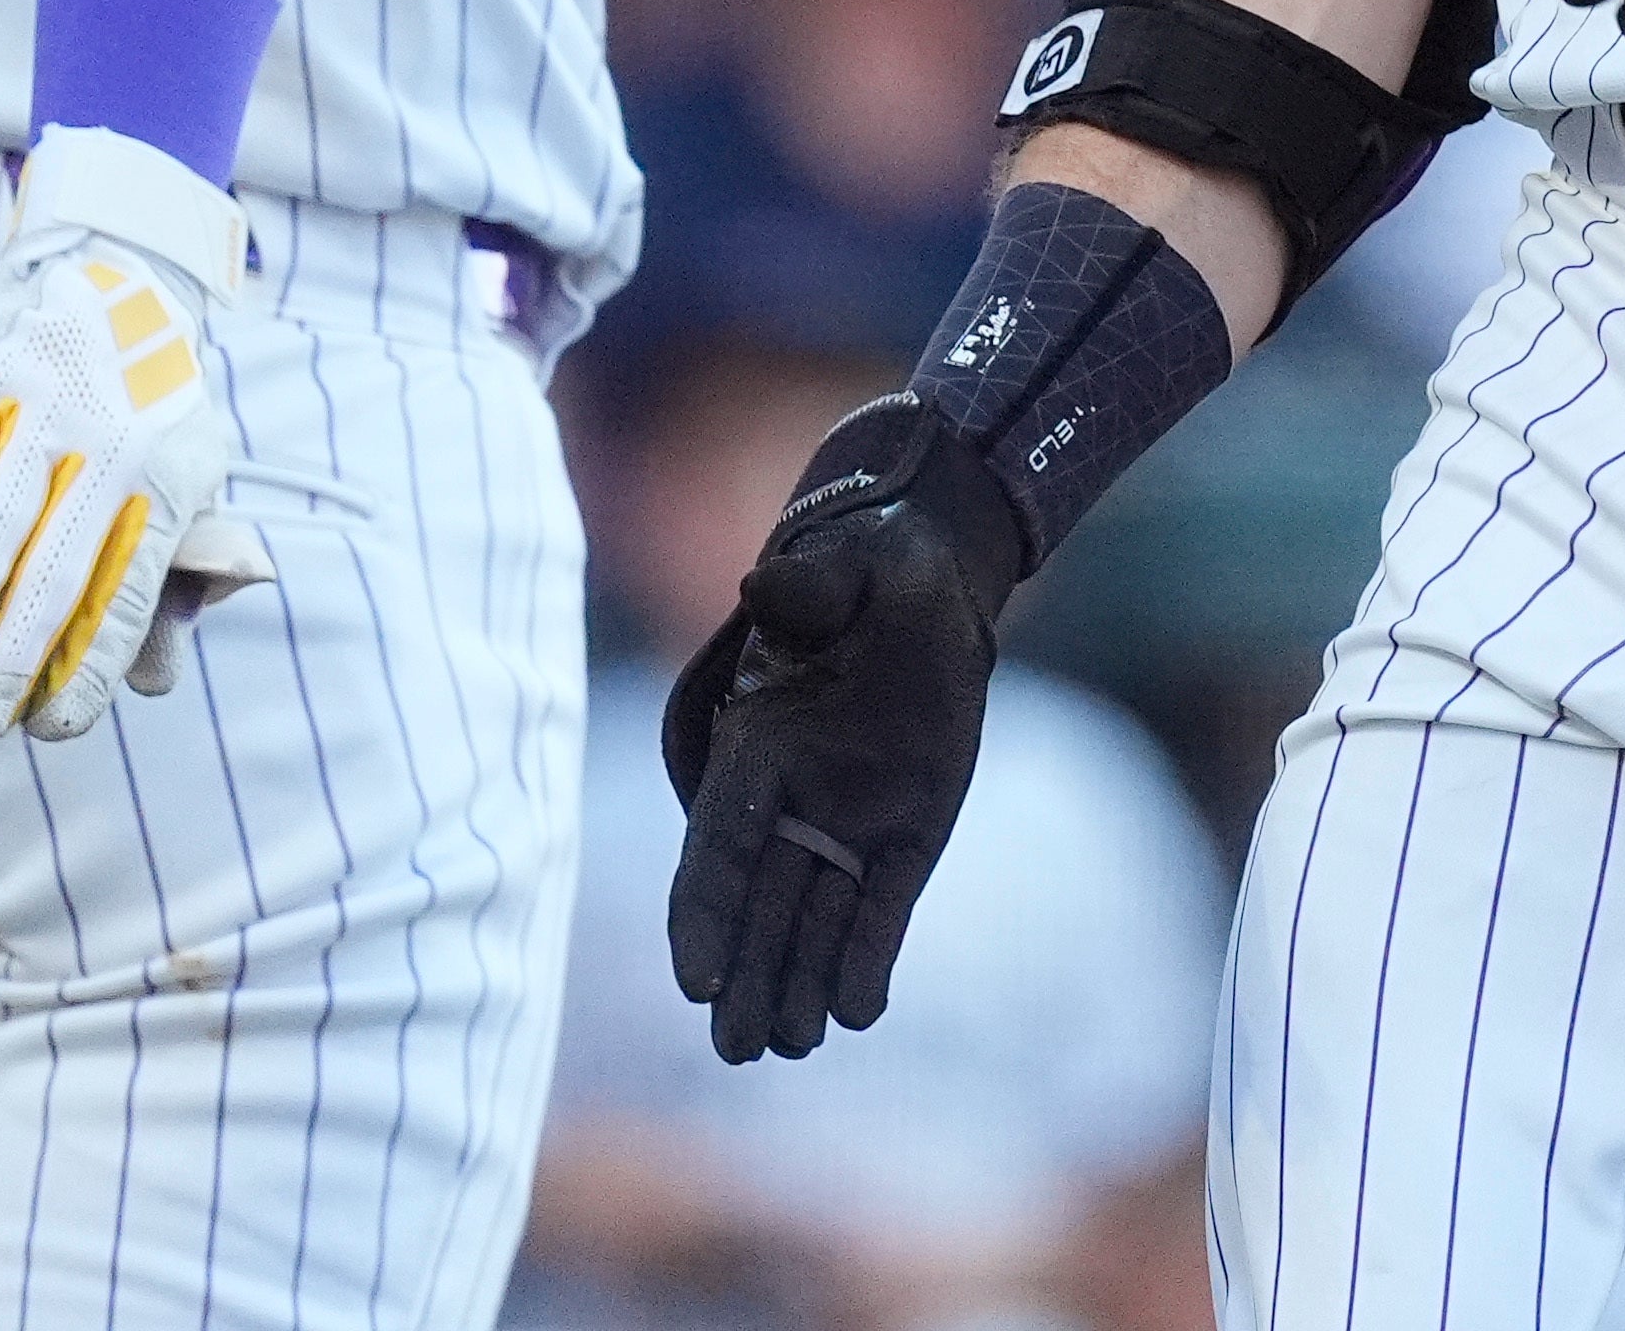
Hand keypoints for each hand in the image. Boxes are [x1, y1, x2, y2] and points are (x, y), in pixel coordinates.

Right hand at [0, 129, 271, 739]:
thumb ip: (169, 580)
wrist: (120, 265)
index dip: (95, 662)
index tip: (57, 730)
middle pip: (62, 563)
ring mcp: (51, 401)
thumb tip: (154, 682)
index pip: (134, 587)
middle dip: (19, 652)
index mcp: (176, 475)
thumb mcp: (186, 478)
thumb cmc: (149, 405)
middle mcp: (117, 440)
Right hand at [664, 396, 1019, 1062]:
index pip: (719, 845)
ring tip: (787, 1049)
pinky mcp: (905, 839)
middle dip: (745, 976)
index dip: (705, 912)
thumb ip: (811, 592)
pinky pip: (882, 909)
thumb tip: (765, 583)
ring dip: (797, 983)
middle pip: (759, 906)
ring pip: (812, 921)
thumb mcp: (857, 572)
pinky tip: (857, 1012)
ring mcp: (848, 825)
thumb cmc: (878, 573)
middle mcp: (793, 801)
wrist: (930, 589)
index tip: (695, 979)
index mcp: (759, 749)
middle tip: (737, 1051)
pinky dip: (868, 957)